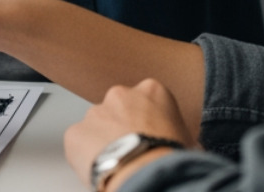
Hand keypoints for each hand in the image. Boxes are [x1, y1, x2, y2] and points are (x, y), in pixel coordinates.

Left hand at [65, 80, 193, 191]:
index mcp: (152, 90)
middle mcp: (121, 95)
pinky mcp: (75, 132)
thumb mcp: (188, 140)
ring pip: (96, 126)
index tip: (149, 137)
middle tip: (131, 151)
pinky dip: (85, 156)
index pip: (147, 102)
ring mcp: (95, 112)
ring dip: (103, 141)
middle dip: (122, 128)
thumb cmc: (170, 157)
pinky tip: (101, 168)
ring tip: (116, 163)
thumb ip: (177, 132)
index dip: (148, 123)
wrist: (147, 173)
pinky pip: (78, 144)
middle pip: (119, 110)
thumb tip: (184, 144)